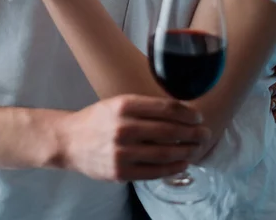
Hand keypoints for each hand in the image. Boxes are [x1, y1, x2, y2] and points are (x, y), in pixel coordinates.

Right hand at [56, 95, 210, 181]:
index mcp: (124, 104)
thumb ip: (144, 107)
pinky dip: (173, 168)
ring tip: (197, 148)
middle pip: (170, 131)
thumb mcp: (118, 102)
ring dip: (187, 151)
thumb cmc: (98, 119)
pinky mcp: (121, 172)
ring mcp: (122, 152)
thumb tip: (180, 112)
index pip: (166, 108)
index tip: (199, 116)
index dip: (187, 113)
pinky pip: (155, 172)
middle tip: (206, 134)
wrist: (70, 140)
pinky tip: (183, 163)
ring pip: (165, 153)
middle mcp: (123, 127)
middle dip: (193, 133)